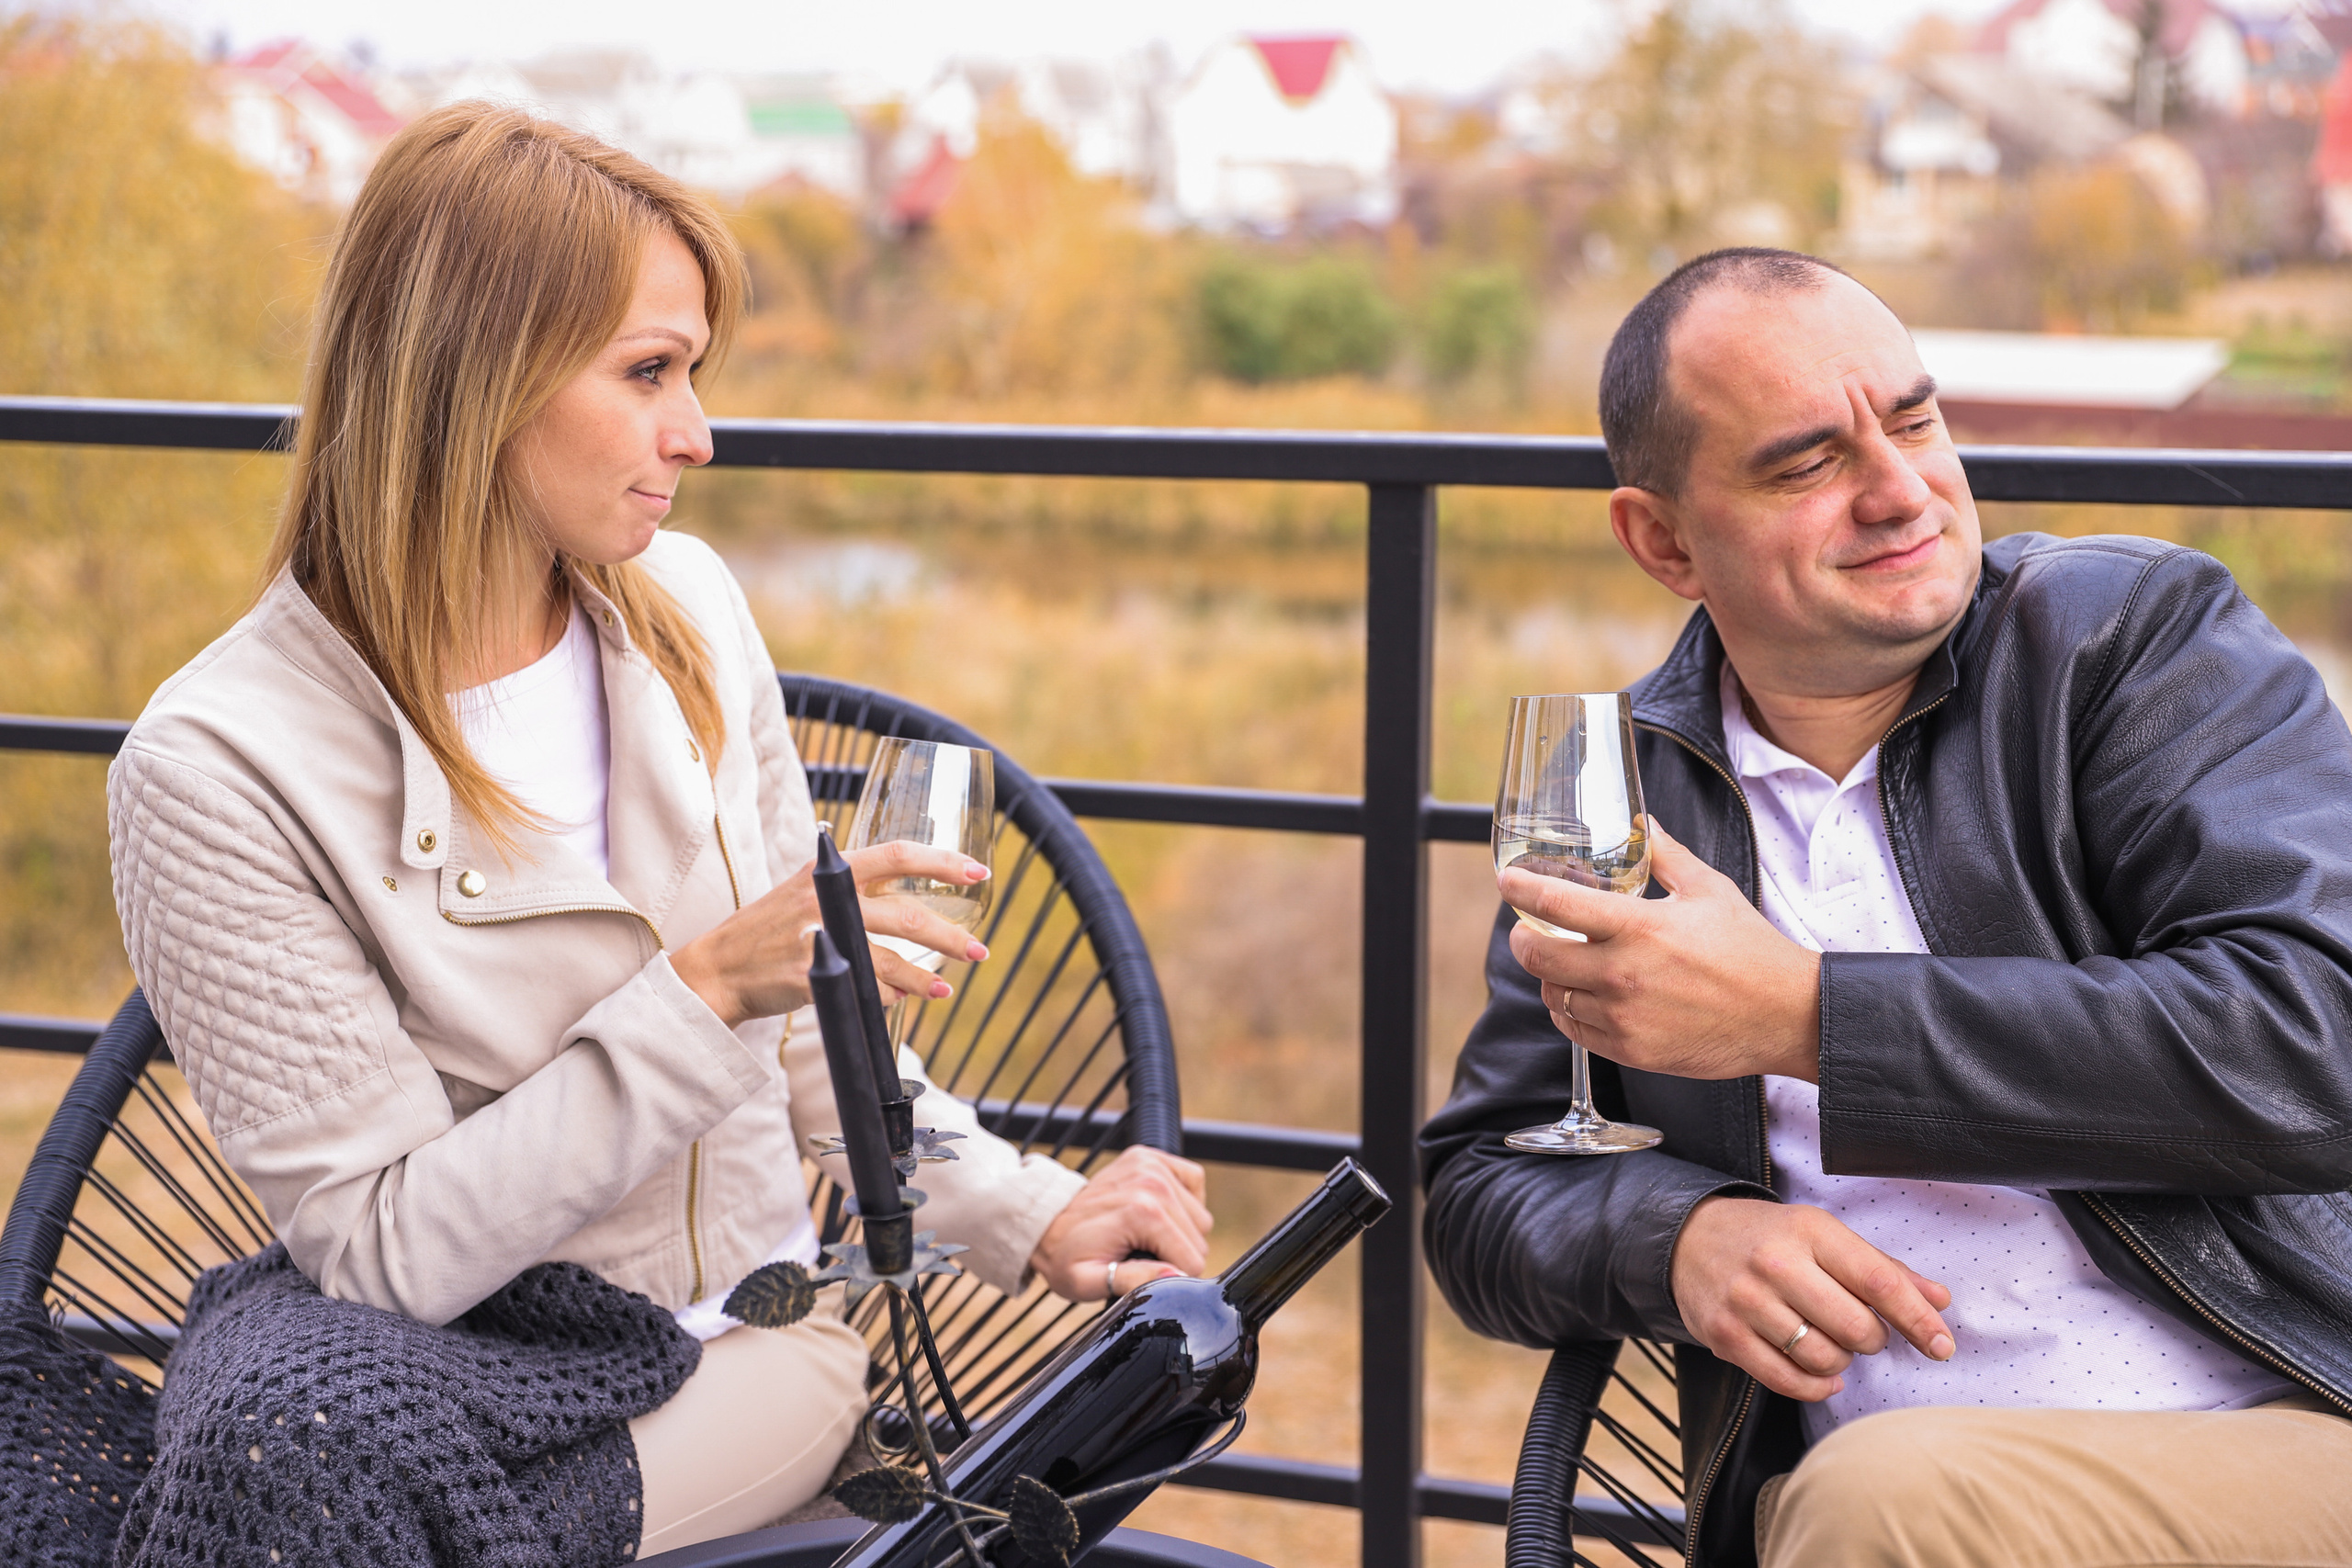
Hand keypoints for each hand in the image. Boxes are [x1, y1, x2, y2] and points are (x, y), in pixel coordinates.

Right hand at [669, 840, 990, 1028]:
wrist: (718, 967)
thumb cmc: (769, 929)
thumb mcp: (807, 891)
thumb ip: (852, 888)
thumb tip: (912, 899)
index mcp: (831, 869)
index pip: (898, 854)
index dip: (943, 862)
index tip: (979, 873)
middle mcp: (826, 897)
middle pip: (907, 913)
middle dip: (950, 936)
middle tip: (978, 951)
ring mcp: (816, 935)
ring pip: (890, 958)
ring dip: (923, 977)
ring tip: (944, 989)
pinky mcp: (808, 972)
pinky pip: (863, 987)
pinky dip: (885, 996)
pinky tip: (896, 1000)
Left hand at [1029, 1147, 1212, 1301]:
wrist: (1045, 1222)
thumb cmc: (1065, 1257)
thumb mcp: (1088, 1282)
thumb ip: (1133, 1282)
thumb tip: (1175, 1275)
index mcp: (1143, 1212)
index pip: (1193, 1261)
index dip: (1170, 1276)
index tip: (1139, 1270)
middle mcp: (1153, 1182)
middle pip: (1199, 1239)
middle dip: (1175, 1254)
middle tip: (1137, 1252)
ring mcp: (1152, 1164)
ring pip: (1200, 1216)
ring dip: (1178, 1230)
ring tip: (1142, 1234)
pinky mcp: (1152, 1156)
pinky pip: (1193, 1182)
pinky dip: (1183, 1201)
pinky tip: (1158, 1212)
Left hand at [1501, 818, 1821, 1080]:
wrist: (1786, 1016)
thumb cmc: (1751, 951)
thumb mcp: (1709, 890)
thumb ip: (1666, 856)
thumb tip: (1643, 826)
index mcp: (1639, 928)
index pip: (1555, 904)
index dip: (1520, 889)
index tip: (1507, 881)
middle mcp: (1623, 974)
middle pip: (1537, 955)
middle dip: (1523, 938)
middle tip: (1527, 929)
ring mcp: (1624, 1018)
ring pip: (1552, 995)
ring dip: (1549, 976)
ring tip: (1563, 962)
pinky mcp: (1631, 1050)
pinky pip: (1574, 1029)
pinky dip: (1568, 1011)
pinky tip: (1582, 996)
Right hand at [1671, 1196, 1954, 1400]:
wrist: (1688, 1238)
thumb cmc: (1769, 1238)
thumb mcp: (1823, 1235)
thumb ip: (1882, 1268)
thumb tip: (1939, 1300)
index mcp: (1809, 1231)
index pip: (1878, 1281)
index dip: (1917, 1319)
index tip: (1942, 1345)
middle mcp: (1775, 1264)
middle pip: (1855, 1327)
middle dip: (1872, 1340)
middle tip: (1863, 1332)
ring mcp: (1746, 1301)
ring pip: (1824, 1358)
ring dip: (1841, 1362)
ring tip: (1831, 1343)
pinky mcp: (1724, 1335)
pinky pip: (1787, 1380)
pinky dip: (1815, 1386)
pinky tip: (1821, 1376)